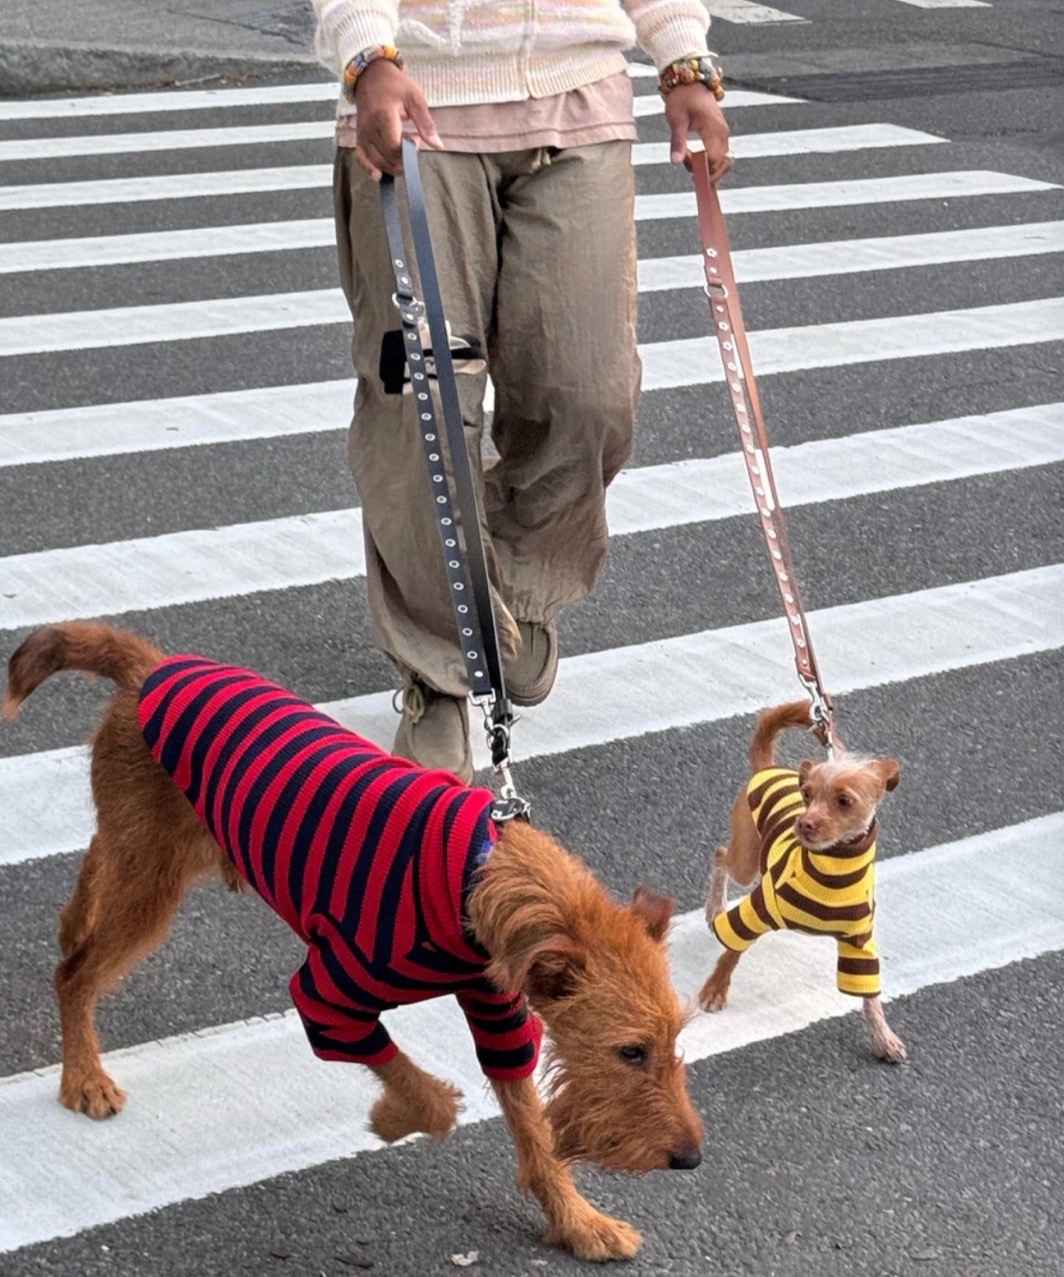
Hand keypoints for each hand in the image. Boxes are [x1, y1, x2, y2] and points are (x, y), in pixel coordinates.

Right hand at [352, 58, 442, 180]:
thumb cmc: (395, 85)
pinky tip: (378, 175)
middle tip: (411, 144)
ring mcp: (362, 133)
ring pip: (375, 161)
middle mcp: (370, 127)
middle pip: (386, 157)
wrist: (371, 74)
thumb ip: (426, 124)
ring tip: (402, 154)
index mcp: (383, 116)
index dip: (408, 150)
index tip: (416, 139)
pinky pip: (360, 157)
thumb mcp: (415, 99)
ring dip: (391, 165)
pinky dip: (368, 168)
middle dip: (402, 159)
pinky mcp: (359, 137)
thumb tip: (438, 145)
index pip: (394, 146)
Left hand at [664, 82, 731, 183]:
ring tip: (688, 158)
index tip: (686, 161)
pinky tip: (693, 156)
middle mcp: (722, 133)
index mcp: (713, 129)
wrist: (690, 82)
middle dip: (706, 172)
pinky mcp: (720, 135)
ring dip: (707, 168)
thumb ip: (677, 141)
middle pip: (723, 164)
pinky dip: (708, 161)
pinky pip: (720, 155)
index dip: (701, 168)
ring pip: (723, 161)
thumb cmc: (682, 98)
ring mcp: (723, 134)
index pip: (714, 160)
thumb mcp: (676, 119)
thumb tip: (675, 162)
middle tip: (687, 165)